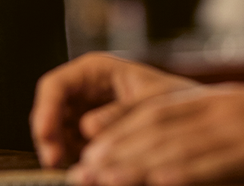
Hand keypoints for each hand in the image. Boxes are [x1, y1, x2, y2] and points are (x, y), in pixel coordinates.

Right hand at [31, 53, 195, 167]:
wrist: (197, 122)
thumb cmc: (180, 100)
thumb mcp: (153, 102)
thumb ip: (120, 113)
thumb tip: (87, 126)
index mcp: (95, 71)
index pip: (56, 86)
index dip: (45, 109)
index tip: (45, 134)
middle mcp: (83, 92)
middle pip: (49, 113)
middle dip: (48, 138)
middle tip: (54, 162)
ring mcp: (83, 117)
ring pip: (55, 136)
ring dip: (60, 154)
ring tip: (78, 171)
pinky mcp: (88, 141)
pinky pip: (71, 153)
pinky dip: (75, 164)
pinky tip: (88, 173)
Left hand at [70, 85, 243, 185]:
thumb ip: (209, 126)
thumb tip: (172, 153)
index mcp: (214, 99)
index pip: (155, 110)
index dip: (118, 126)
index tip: (88, 143)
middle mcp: (218, 109)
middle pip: (154, 128)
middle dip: (114, 149)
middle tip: (81, 169)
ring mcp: (236, 130)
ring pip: (173, 147)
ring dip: (132, 165)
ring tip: (102, 178)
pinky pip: (212, 166)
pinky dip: (181, 174)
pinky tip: (159, 183)